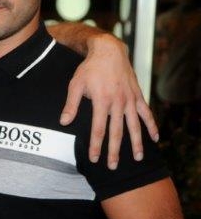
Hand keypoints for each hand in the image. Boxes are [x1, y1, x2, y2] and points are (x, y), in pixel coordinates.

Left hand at [59, 34, 157, 168]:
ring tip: (138, 158)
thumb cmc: (89, 69)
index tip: (94, 159)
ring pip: (135, 125)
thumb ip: (71, 104)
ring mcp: (130, 99)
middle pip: (117, 132)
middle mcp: (118, 102)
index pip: (98, 129)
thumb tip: (64, 122)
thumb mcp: (75, 84)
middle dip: (114, 151)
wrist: (109, 51)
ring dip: (136, 143)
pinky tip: (155, 138)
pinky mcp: (138, 95)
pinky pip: (146, 113)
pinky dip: (151, 125)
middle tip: (112, 167)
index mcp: (101, 101)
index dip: (96, 146)